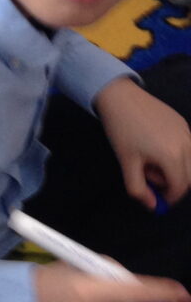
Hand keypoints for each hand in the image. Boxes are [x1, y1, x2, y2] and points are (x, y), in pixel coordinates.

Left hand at [96, 77, 190, 207]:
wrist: (119, 95)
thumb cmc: (121, 130)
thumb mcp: (126, 162)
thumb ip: (138, 188)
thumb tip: (153, 205)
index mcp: (172, 156)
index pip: (180, 187)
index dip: (169, 196)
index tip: (157, 196)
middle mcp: (186, 144)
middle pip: (190, 176)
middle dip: (174, 183)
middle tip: (150, 174)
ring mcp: (186, 131)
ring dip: (176, 167)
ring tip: (150, 157)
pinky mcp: (182, 122)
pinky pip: (187, 145)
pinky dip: (177, 153)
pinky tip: (153, 143)